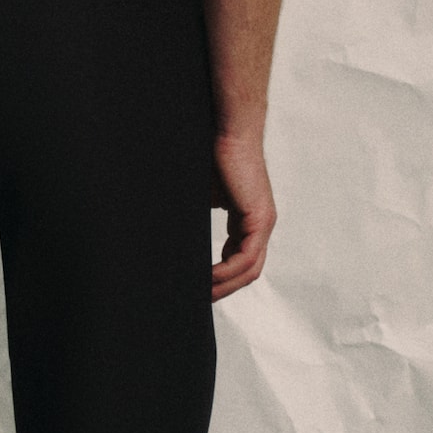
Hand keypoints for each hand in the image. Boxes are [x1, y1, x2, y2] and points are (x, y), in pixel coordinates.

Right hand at [210, 130, 276, 299]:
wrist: (228, 132)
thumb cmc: (213, 156)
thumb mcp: (201, 196)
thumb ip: (194, 218)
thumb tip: (169, 237)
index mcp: (248, 219)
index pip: (239, 259)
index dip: (221, 278)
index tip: (200, 287)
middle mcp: (260, 223)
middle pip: (247, 271)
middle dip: (224, 289)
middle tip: (199, 300)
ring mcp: (263, 222)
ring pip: (249, 269)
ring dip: (224, 286)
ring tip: (201, 295)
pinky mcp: (260, 218)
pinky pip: (246, 258)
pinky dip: (227, 272)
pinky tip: (208, 279)